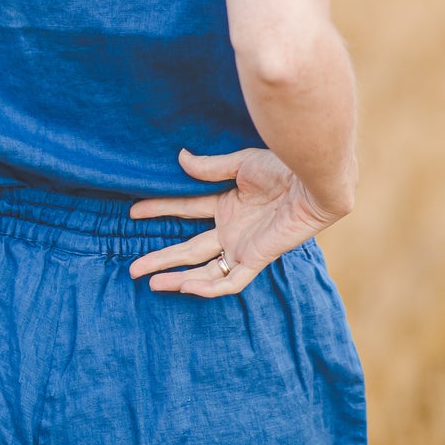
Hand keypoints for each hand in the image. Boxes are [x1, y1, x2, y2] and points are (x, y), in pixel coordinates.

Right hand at [127, 145, 342, 297]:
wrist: (311, 178)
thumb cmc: (282, 166)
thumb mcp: (240, 163)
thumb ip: (210, 168)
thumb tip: (179, 158)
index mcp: (227, 204)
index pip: (184, 211)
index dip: (159, 211)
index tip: (133, 211)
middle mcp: (231, 229)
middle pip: (188, 249)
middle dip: (161, 259)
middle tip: (133, 268)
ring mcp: (243, 246)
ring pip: (205, 269)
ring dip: (178, 278)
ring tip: (151, 283)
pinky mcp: (257, 257)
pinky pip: (231, 280)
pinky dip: (209, 286)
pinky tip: (186, 287)